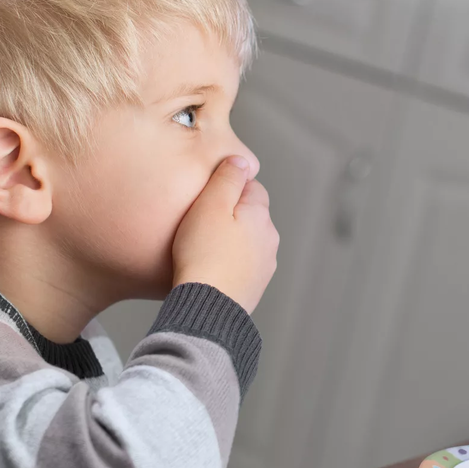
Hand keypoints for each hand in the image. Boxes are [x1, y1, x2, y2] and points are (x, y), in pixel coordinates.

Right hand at [171, 156, 278, 312]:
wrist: (208, 307)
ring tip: (201, 249)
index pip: (252, 187)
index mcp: (260, 214)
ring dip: (229, 241)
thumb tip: (241, 160)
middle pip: (249, 215)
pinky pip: (241, 265)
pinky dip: (228, 263)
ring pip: (246, 241)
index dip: (227, 188)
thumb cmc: (203, 255)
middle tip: (200, 224)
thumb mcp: (210, 205)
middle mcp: (269, 239)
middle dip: (229, 216)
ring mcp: (264, 265)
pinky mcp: (254, 287)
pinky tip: (209, 269)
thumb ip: (227, 179)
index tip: (207, 198)